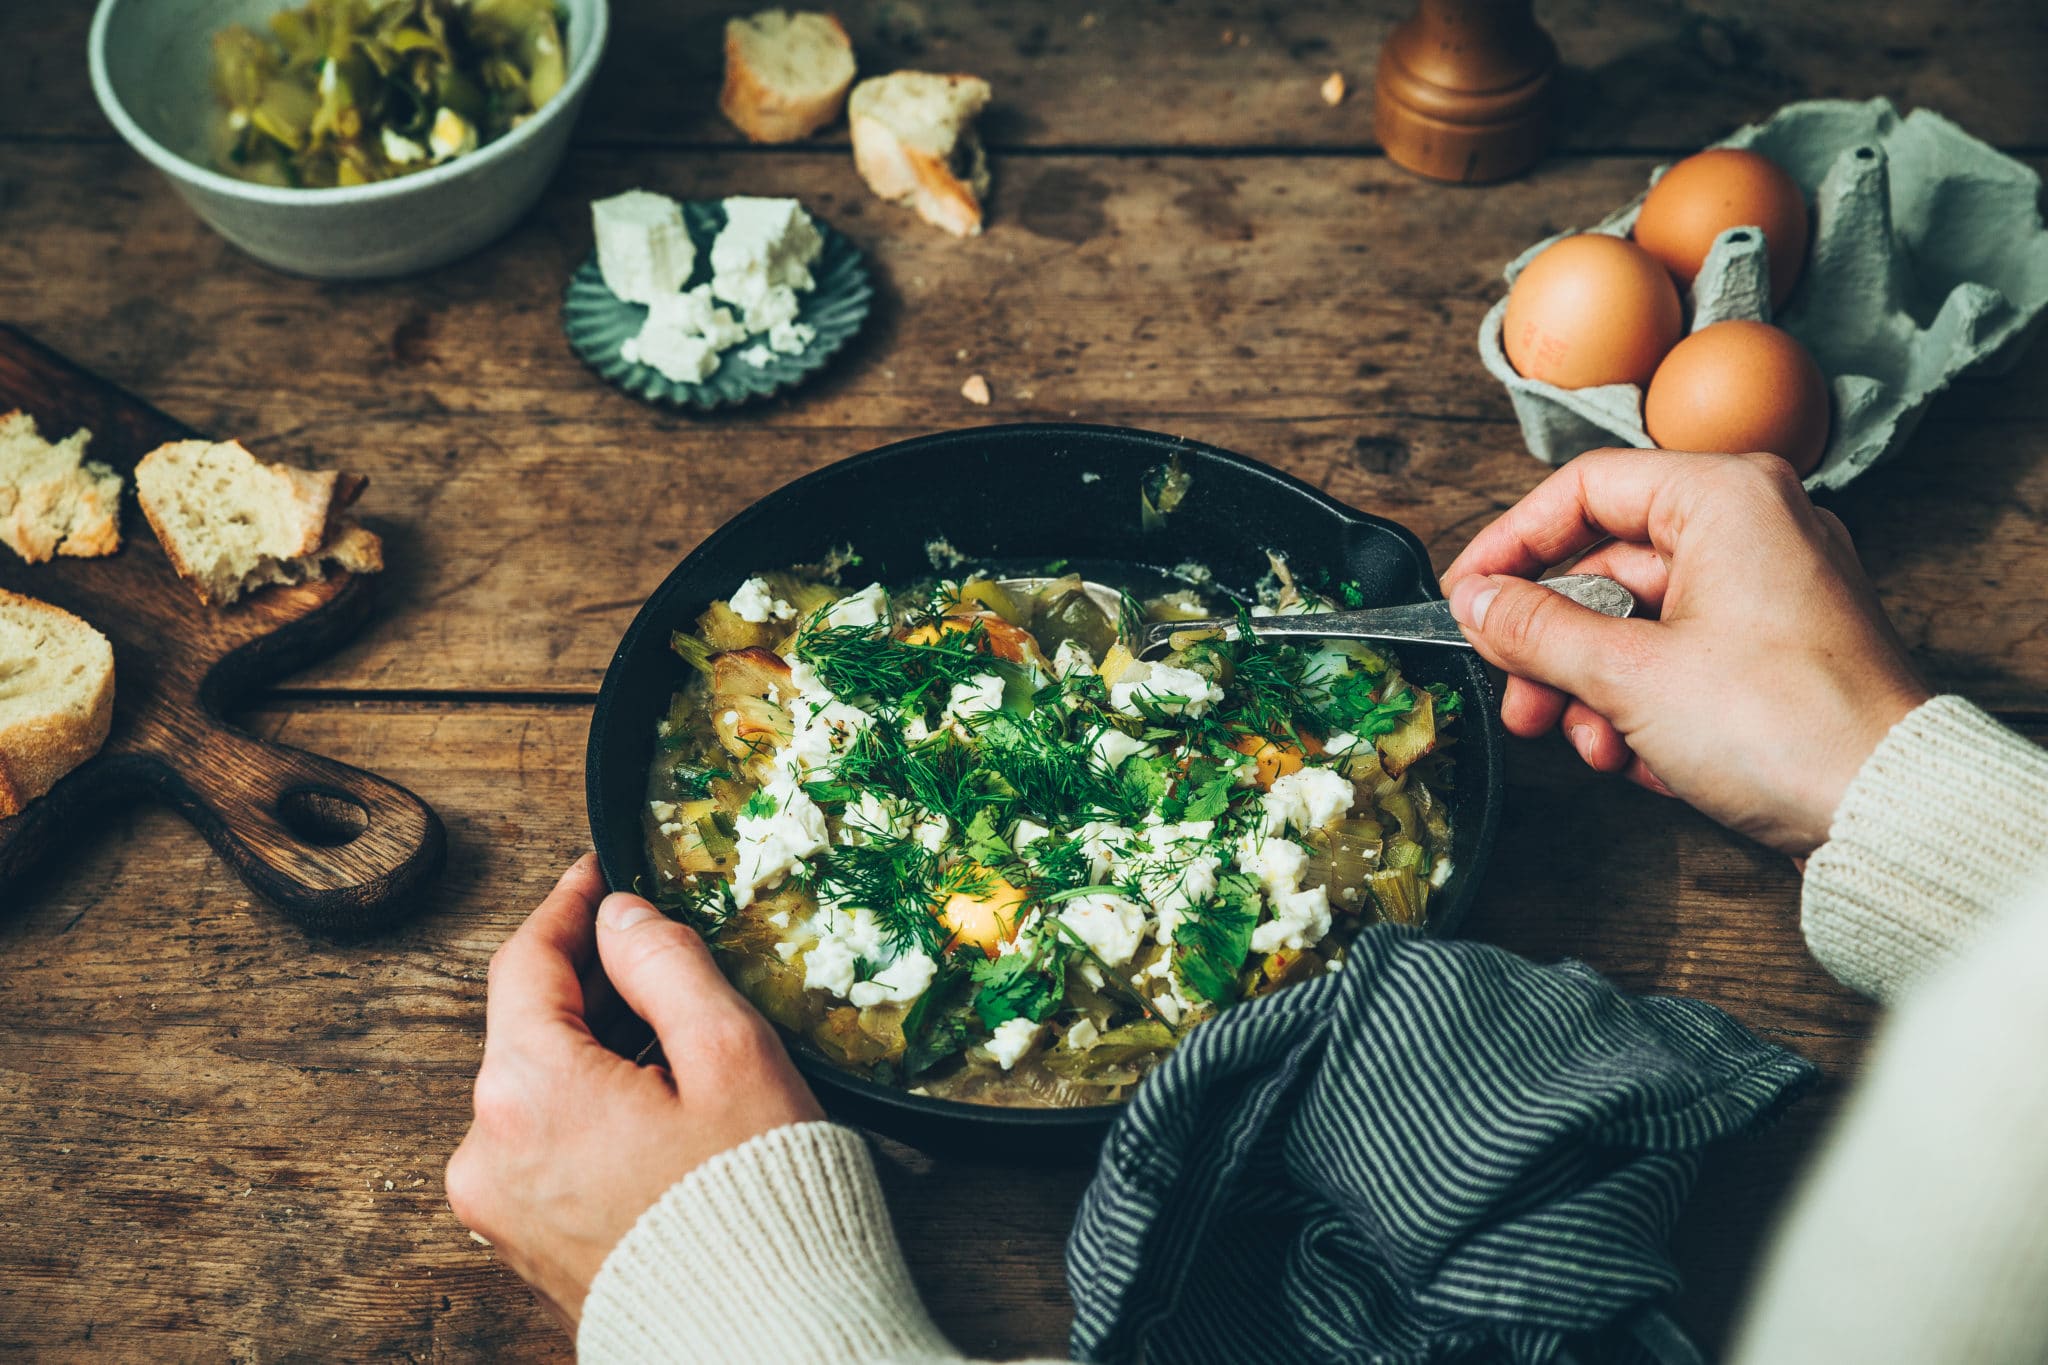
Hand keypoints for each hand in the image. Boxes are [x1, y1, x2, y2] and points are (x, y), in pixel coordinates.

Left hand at [445, 855, 821, 1329]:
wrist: (765, 1342)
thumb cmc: (759, 1202)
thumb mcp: (731, 1054)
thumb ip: (666, 963)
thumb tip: (622, 916)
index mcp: (528, 1091)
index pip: (526, 962)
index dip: (569, 905)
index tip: (603, 871)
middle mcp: (488, 1151)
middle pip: (529, 1027)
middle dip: (592, 981)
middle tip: (658, 949)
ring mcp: (499, 1208)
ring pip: (538, 1088)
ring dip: (595, 1049)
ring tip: (678, 1040)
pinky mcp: (525, 1246)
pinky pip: (546, 1146)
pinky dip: (591, 1109)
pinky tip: (659, 1107)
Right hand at [1441, 449, 1927, 856]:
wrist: (1888, 811)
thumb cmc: (1784, 725)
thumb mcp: (1627, 675)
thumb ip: (1535, 629)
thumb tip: (1476, 601)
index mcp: (1725, 497)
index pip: (1583, 490)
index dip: (1511, 545)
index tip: (1466, 598)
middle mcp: (1754, 527)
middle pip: (1606, 566)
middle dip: (1553, 646)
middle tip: (1518, 696)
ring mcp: (1769, 590)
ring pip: (1638, 622)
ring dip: (1594, 690)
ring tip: (1588, 745)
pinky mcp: (1776, 650)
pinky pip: (1680, 658)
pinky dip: (1645, 707)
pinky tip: (1641, 760)